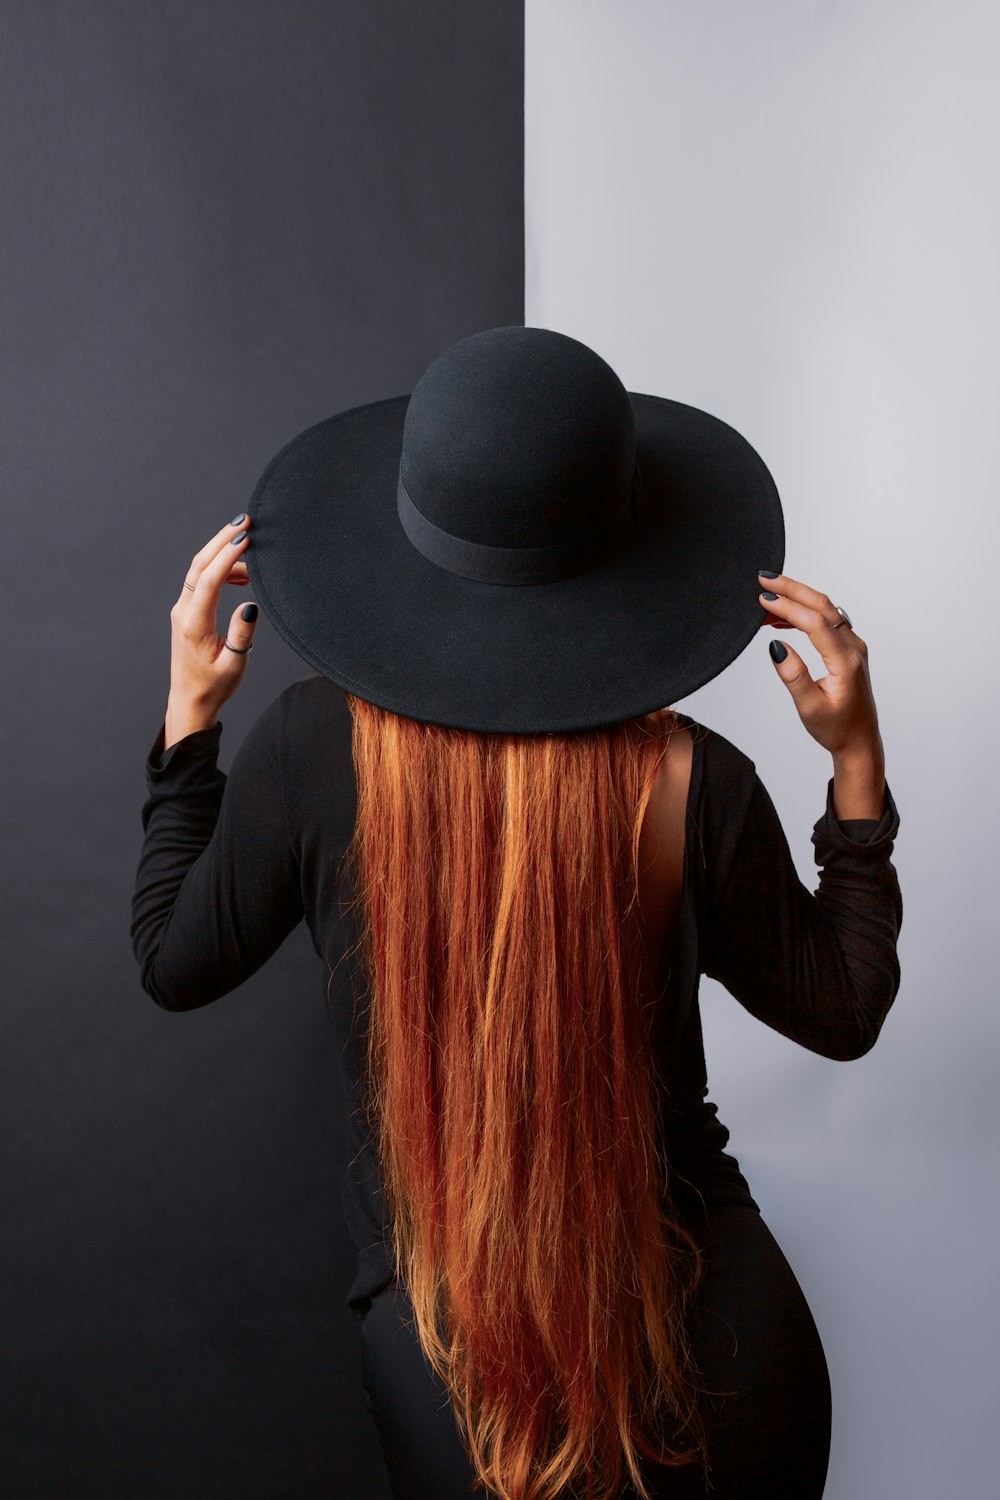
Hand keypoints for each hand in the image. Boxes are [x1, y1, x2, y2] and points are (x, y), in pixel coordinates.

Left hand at [167, 515, 257, 721]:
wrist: (191, 700)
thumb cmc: (214, 686)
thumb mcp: (234, 665)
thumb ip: (242, 635)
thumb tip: (250, 606)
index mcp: (194, 624)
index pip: (209, 580)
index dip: (228, 556)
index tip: (246, 537)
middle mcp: (184, 612)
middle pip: (200, 564)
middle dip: (222, 539)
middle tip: (245, 519)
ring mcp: (184, 609)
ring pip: (200, 569)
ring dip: (223, 552)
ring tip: (253, 547)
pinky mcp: (188, 610)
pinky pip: (203, 580)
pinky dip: (222, 569)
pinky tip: (243, 574)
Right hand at [757, 570, 881, 760]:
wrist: (859, 740)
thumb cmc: (836, 728)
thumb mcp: (809, 708)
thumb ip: (794, 676)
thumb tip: (777, 646)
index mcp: (845, 661)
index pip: (815, 623)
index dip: (788, 607)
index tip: (763, 599)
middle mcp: (854, 648)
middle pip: (823, 605)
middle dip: (792, 588)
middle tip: (764, 578)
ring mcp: (853, 646)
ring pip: (825, 610)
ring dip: (797, 599)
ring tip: (766, 599)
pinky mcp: (848, 648)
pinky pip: (826, 620)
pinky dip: (804, 613)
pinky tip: (782, 618)